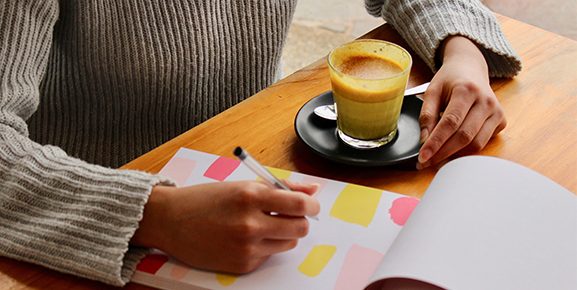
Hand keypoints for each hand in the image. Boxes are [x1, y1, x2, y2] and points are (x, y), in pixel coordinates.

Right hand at [131, 180, 319, 273]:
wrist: (170, 221)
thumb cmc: (205, 200)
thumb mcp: (242, 185)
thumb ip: (280, 187)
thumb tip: (312, 190)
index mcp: (251, 196)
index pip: (299, 204)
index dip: (311, 205)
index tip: (311, 205)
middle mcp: (250, 223)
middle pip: (300, 227)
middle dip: (300, 220)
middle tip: (290, 215)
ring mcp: (247, 247)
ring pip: (288, 243)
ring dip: (283, 234)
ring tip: (263, 225)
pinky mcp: (243, 264)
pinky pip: (270, 255)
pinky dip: (265, 246)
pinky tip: (245, 237)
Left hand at [417, 35, 506, 169]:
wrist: (471, 68)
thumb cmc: (450, 80)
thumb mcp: (432, 91)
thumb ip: (427, 115)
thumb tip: (424, 140)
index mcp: (466, 90)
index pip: (450, 122)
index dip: (436, 142)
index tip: (423, 156)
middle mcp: (485, 101)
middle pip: (464, 136)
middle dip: (442, 153)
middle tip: (425, 163)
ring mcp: (496, 112)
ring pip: (476, 144)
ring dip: (454, 156)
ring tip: (436, 159)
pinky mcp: (501, 121)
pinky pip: (483, 143)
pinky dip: (466, 151)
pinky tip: (452, 151)